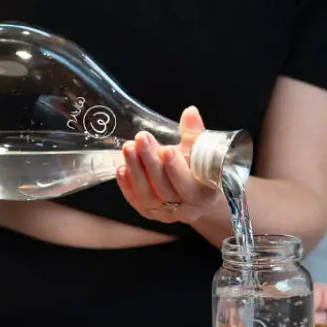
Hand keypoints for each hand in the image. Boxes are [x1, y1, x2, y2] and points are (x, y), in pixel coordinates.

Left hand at [116, 106, 219, 224]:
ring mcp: (166, 214)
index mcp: (204, 195)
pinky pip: (137, 202)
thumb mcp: (204, 155)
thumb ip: (195, 135)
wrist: (200, 198)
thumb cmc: (203, 174)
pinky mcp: (151, 213)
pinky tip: (122, 168)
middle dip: (151, 162)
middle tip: (141, 138)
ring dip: (136, 172)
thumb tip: (190, 112)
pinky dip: (127, 186)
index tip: (166, 149)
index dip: (175, 169)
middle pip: (165, 189)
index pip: (188, 185)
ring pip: (148, 197)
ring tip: (128, 148)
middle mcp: (185, 209)